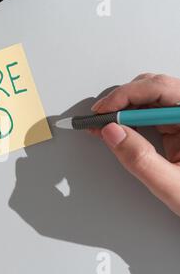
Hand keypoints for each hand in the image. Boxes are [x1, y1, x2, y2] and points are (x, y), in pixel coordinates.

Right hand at [90, 73, 179, 215]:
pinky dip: (130, 120)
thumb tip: (113, 133)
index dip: (128, 95)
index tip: (105, 110)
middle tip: (100, 117)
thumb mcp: (173, 186)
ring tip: (105, 125)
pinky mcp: (178, 128)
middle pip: (154, 88)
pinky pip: (150, 113)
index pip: (161, 89)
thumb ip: (141, 160)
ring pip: (149, 98)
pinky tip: (118, 130)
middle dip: (122, 99)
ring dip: (124, 109)